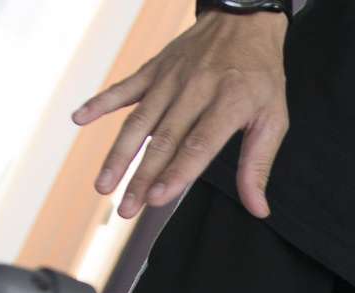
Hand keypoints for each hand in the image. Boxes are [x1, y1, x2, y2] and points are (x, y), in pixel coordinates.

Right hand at [73, 11, 288, 219]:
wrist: (243, 21)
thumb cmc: (260, 76)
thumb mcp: (274, 119)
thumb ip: (259, 164)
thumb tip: (258, 208)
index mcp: (229, 103)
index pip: (198, 144)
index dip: (177, 172)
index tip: (158, 198)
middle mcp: (195, 90)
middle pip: (163, 140)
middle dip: (142, 177)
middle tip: (127, 209)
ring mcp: (170, 79)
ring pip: (139, 121)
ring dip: (119, 155)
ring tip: (103, 185)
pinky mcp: (154, 70)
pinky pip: (124, 88)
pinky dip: (100, 102)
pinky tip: (79, 119)